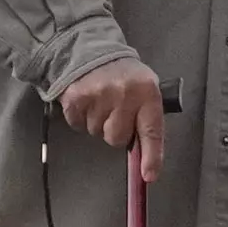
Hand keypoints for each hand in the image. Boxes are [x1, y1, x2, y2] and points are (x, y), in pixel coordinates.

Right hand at [53, 58, 167, 182]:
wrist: (92, 51)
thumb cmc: (124, 77)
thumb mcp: (144, 90)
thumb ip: (147, 119)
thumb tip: (144, 158)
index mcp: (147, 93)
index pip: (151, 131)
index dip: (151, 156)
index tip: (149, 175)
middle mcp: (124, 94)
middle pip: (117, 138)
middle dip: (116, 132)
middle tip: (115, 111)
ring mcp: (98, 96)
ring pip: (97, 133)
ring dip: (98, 122)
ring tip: (101, 101)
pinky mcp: (76, 98)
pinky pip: (78, 126)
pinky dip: (81, 118)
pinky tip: (88, 102)